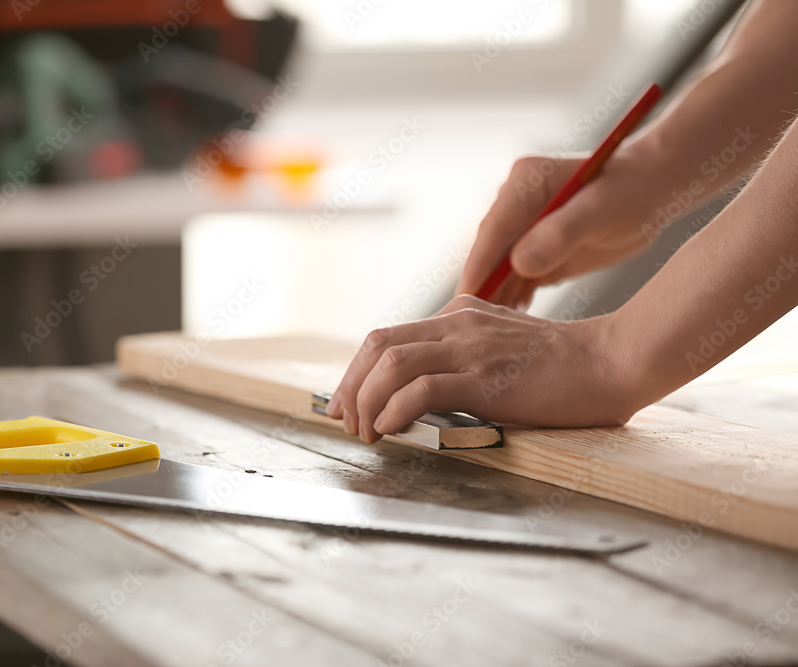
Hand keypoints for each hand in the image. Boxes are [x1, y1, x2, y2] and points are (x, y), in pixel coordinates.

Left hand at [324, 295, 632, 441]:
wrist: (612, 361)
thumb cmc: (563, 365)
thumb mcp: (502, 345)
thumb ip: (465, 353)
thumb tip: (424, 386)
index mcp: (458, 315)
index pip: (388, 337)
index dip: (357, 372)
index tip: (348, 402)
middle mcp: (458, 325)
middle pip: (378, 344)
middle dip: (350, 385)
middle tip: (343, 419)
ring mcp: (471, 348)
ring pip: (392, 363)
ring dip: (366, 400)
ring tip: (365, 431)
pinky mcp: (487, 377)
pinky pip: (423, 388)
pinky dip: (395, 409)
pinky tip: (391, 429)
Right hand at [458, 147, 663, 308]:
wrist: (651, 192)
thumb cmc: (631, 192)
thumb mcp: (602, 210)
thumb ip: (561, 234)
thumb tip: (520, 264)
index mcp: (524, 183)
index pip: (494, 229)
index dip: (479, 264)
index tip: (466, 296)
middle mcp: (515, 206)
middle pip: (490, 253)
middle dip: (481, 288)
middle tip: (470, 327)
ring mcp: (522, 230)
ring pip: (500, 271)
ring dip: (496, 299)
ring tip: (492, 334)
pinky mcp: (534, 252)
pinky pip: (517, 280)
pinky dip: (514, 300)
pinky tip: (515, 323)